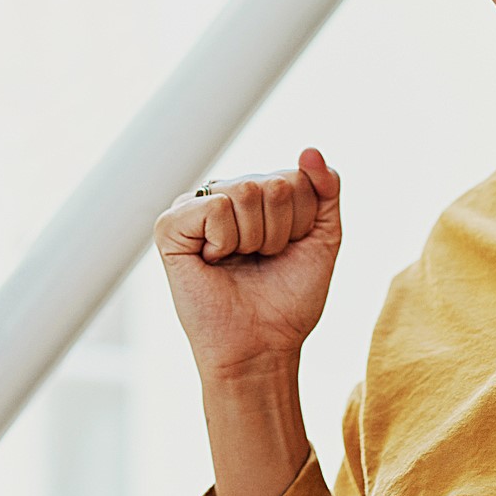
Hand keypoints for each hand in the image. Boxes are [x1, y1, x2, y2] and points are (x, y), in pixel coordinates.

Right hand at [154, 148, 341, 379]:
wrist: (262, 346)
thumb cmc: (287, 298)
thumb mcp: (322, 238)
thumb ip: (325, 190)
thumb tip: (310, 150)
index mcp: (256, 194)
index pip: (297, 177)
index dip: (303, 221)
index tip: (286, 251)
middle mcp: (223, 194)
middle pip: (273, 184)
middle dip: (280, 232)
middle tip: (261, 261)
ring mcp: (195, 208)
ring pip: (246, 190)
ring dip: (255, 239)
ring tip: (240, 262)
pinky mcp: (171, 226)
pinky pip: (215, 206)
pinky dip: (225, 240)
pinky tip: (214, 260)